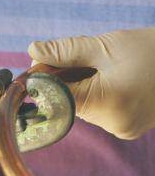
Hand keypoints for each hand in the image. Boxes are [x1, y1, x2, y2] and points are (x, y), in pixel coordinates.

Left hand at [28, 27, 154, 139]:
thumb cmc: (152, 49)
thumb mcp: (105, 46)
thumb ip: (65, 51)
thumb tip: (32, 50)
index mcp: (107, 103)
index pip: (56, 96)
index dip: (44, 79)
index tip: (41, 62)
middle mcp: (113, 124)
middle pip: (70, 102)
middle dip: (65, 80)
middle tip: (78, 58)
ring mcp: (123, 130)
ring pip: (85, 107)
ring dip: (83, 87)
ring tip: (103, 66)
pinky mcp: (129, 128)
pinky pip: (101, 112)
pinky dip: (98, 95)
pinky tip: (113, 79)